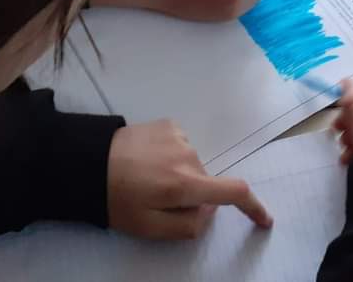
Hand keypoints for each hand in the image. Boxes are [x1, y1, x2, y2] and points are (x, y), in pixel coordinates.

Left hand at [106, 119, 272, 239]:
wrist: (86, 161)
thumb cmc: (117, 200)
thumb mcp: (149, 228)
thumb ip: (186, 226)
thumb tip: (208, 212)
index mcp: (185, 184)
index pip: (233, 193)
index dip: (253, 208)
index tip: (265, 220)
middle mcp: (189, 155)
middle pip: (206, 183)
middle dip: (192, 195)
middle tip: (157, 201)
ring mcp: (180, 136)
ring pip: (193, 166)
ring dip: (180, 176)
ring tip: (147, 178)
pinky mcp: (169, 124)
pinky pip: (182, 148)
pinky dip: (172, 158)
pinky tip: (148, 160)